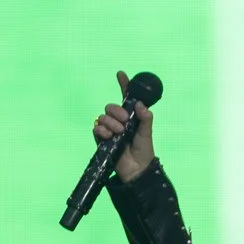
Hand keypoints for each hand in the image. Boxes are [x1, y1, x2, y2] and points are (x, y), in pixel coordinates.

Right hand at [94, 71, 156, 185]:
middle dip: (116, 111)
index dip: (123, 85)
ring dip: (110, 122)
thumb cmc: (144, 151)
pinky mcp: (102, 139)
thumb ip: (146, 118)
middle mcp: (118, 121)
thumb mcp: (147, 132)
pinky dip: (102, 129)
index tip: (120, 74)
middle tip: (125, 120)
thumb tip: (139, 105)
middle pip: (110, 106)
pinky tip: (109, 135)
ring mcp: (109, 130)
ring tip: (119, 132)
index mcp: (130, 116)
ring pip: (102, 116)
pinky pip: (96, 128)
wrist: (137, 169)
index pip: (125, 97)